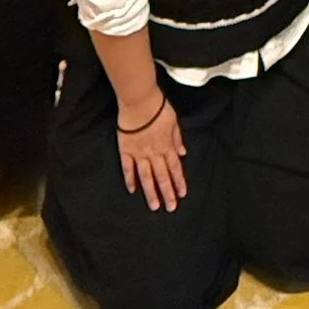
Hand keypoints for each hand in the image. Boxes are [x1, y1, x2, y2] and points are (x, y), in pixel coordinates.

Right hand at [117, 92, 187, 210]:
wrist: (139, 101)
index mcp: (167, 145)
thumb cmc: (158, 107)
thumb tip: (183, 152)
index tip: (182, 194)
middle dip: (167, 192)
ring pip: (146, 177)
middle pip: (162, 176)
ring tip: (154, 206)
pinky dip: (130, 179)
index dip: (179, 181)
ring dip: (151, 192)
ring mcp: (139, 153)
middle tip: (171, 208)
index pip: (175, 167)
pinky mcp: (126, 150)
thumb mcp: (174, 121)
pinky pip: (128, 168)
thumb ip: (177, 138)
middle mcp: (154, 153)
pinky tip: (132, 190)